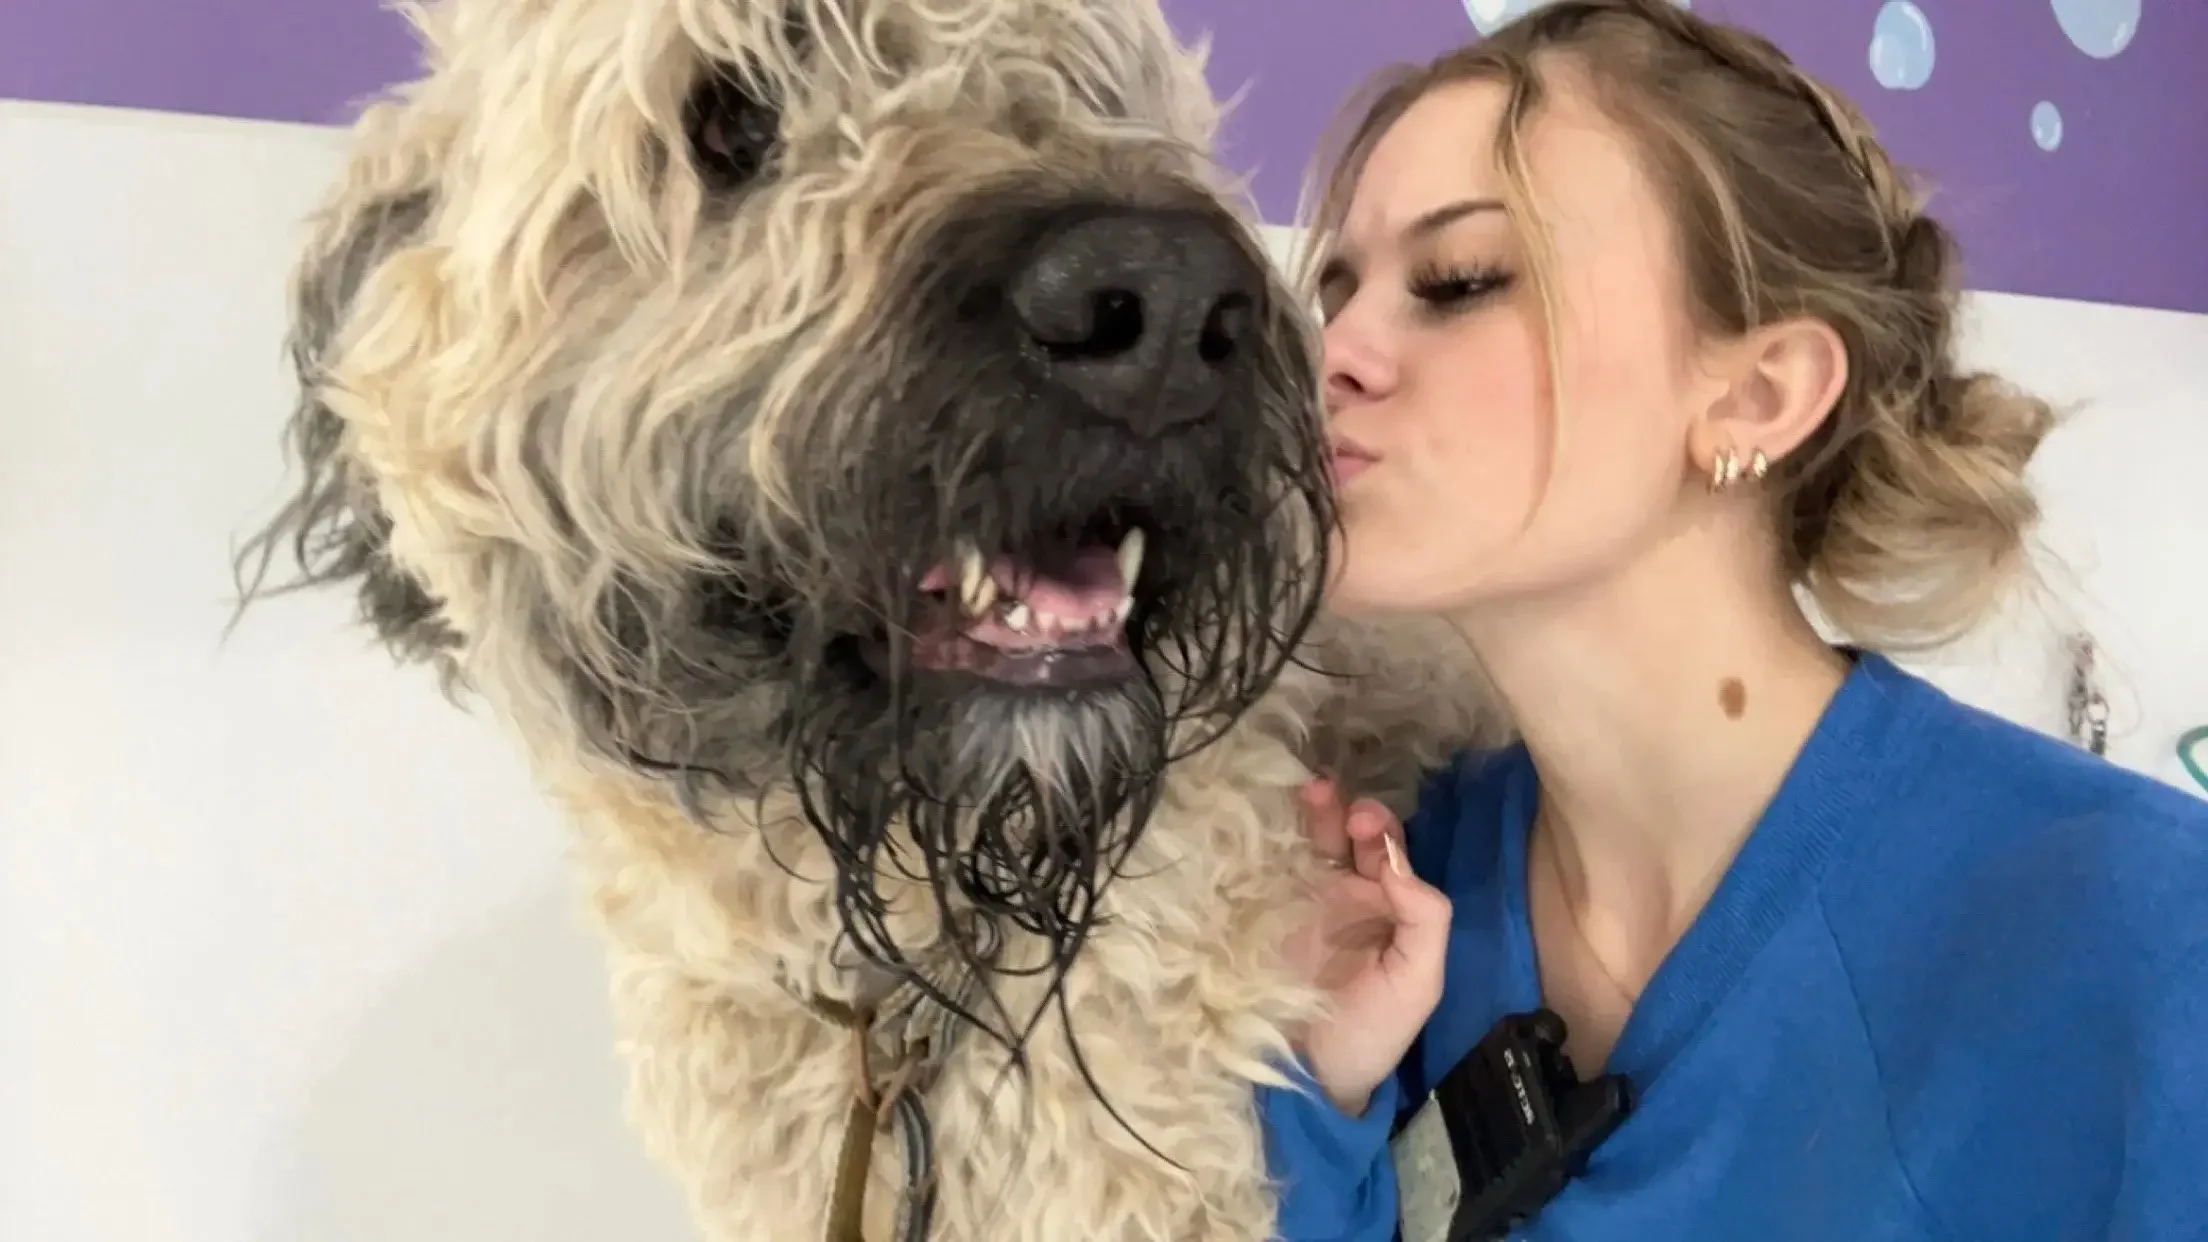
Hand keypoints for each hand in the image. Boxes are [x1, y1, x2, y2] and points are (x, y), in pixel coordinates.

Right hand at [1283, 777, 1451, 1116]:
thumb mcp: (1418, 982)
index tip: (1369, 829)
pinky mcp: (1266, 916)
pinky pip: (1272, 868)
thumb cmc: (1371, 1033)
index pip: (1392, 855)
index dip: (1385, 834)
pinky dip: (1274, 839)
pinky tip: (1275, 818)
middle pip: (1353, 839)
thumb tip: (1398, 862)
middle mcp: (1351, 899)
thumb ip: (1426, 920)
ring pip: (1314, 845)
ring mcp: (1306, 904)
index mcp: (1391, 910)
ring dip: (1317, 815)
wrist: (1311, 1078)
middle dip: (1352, 814)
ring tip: (1313, 791)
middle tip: (1344, 808)